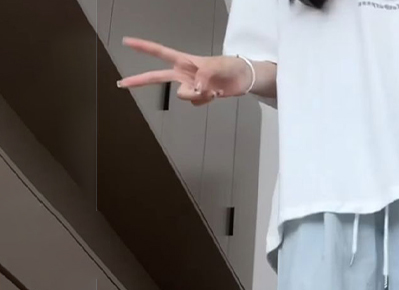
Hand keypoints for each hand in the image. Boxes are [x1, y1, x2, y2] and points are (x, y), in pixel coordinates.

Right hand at [116, 38, 252, 104]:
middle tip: (121, 84)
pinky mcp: (198, 97)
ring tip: (214, 88)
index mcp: (184, 60)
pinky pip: (196, 103)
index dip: (143, 47)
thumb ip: (203, 76)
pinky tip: (216, 94)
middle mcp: (183, 73)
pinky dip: (206, 100)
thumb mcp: (217, 66)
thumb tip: (194, 89)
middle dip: (139, 80)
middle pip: (157, 77)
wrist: (243, 79)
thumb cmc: (230, 66)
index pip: (159, 52)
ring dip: (198, 95)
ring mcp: (190, 86)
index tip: (126, 42)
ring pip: (183, 96)